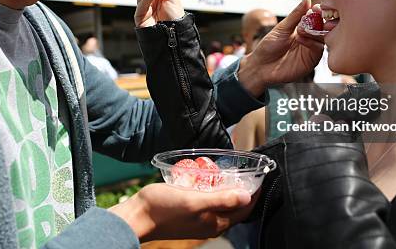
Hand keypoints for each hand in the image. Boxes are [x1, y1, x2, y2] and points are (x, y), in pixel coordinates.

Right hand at [108, 183, 255, 241]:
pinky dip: (211, 190)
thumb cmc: (163, 208)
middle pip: (234, 206)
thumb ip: (221, 200)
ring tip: (227, 172)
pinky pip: (207, 201)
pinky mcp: (189, 213)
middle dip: (241, 189)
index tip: (258, 176)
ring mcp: (199, 219)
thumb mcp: (194, 201)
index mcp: (215, 223)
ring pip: (221, 203)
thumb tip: (246, 196)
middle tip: (243, 170)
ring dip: (226, 188)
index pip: (244, 209)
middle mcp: (210, 223)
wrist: (137, 217)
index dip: (254, 193)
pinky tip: (206, 178)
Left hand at [238, 0, 324, 96]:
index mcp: (303, 29)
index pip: (317, 18)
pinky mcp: (311, 62)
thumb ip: (296, 15)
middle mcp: (310, 39)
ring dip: (314, 31)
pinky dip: (311, 43)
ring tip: (301, 29)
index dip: (317, 12)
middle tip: (312, 16)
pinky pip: (318, 50)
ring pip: (323, 38)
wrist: (260, 67)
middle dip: (318, 21)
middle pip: (323, 27)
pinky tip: (300, 39)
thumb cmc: (269, 46)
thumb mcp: (282, 28)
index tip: (316, 7)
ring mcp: (311, 50)